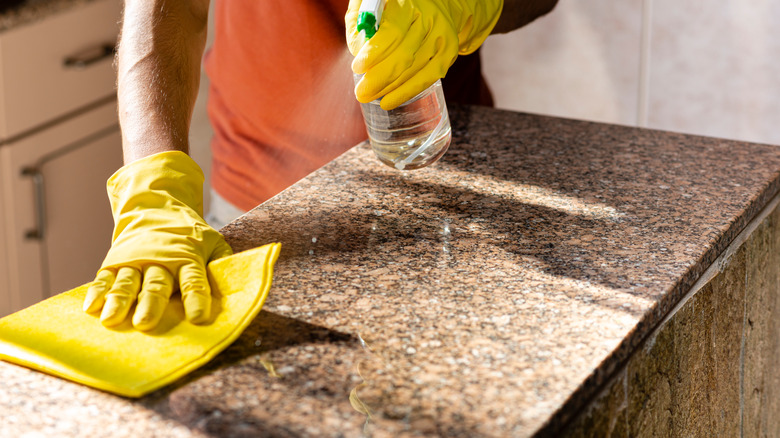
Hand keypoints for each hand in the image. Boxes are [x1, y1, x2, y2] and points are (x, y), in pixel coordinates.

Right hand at [83, 151, 232, 330]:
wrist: (156, 206)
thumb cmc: (189, 234)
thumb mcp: (212, 241)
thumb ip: (222, 261)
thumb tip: (236, 283)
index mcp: (187, 256)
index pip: (194, 280)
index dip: (197, 298)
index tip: (198, 318)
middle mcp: (160, 259)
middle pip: (157, 284)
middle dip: (151, 303)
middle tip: (145, 323)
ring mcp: (135, 260)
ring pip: (127, 282)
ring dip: (119, 301)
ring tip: (111, 320)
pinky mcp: (115, 262)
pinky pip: (104, 278)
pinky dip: (97, 292)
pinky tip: (90, 308)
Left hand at [346, 0, 502, 109]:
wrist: (437, 2)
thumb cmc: (395, 5)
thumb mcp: (371, 4)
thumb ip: (359, 22)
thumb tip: (358, 49)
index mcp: (407, 3)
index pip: (391, 32)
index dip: (374, 53)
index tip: (357, 67)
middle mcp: (428, 17)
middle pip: (404, 55)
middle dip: (379, 78)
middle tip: (361, 92)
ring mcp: (441, 35)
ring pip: (415, 69)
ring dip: (390, 88)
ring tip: (371, 96)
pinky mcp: (449, 50)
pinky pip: (429, 77)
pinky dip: (408, 91)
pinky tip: (390, 100)